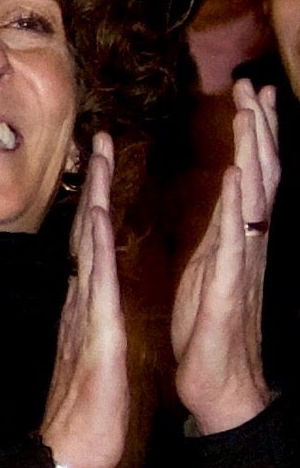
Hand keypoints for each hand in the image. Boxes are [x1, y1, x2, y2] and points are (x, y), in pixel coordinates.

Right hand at [39, 131, 128, 467]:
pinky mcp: (96, 330)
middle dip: (95, 186)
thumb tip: (89, 304)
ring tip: (100, 158)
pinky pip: (96, 281)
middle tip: (100, 139)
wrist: (71, 450)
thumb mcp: (94, 357)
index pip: (94, 246)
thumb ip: (90, 326)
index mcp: (86, 308)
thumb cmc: (87, 412)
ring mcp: (85, 313)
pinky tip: (97, 217)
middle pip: (88, 233)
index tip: (104, 165)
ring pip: (90, 245)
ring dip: (95, 199)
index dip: (99, 203)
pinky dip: (96, 246)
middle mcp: (80, 301)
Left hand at [172, 80, 280, 434]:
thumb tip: (225, 198)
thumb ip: (219, 232)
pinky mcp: (228, 286)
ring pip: (253, 197)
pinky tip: (236, 177)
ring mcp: (242, 263)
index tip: (250, 94)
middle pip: (259, 175)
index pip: (248, 176)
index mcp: (234, 239)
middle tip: (257, 86)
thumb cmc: (208, 329)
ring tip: (251, 114)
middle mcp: (246, 244)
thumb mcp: (209, 269)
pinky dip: (237, 205)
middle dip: (259, 129)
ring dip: (253, 152)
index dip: (252, 135)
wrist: (217, 381)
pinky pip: (236, 239)